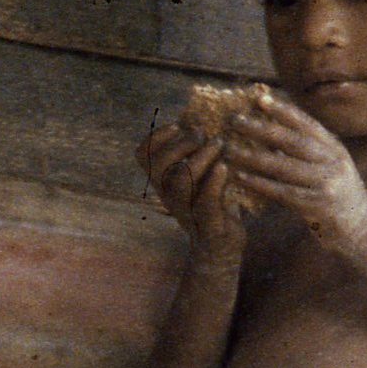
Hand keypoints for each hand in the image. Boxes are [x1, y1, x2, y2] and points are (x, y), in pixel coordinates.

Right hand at [137, 123, 245, 260]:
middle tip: (204, 133)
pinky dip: (213, 182)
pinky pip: (204, 202)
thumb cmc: (214, 205)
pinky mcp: (208, 225)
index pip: (143, 155)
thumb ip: (196, 154)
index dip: (156, 136)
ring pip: (181, 181)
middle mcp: (168, 195)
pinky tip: (224, 167)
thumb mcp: (201, 177)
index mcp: (162, 182)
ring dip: (199, 158)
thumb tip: (204, 117)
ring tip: (219, 144)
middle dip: (180, 143)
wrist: (221, 249)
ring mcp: (187, 211)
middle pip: (159, 164)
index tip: (179, 123)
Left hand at [222, 94, 366, 255]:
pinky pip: (282, 192)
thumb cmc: (337, 195)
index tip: (259, 98)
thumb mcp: (331, 166)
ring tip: (228, 149)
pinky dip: (259, 184)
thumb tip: (271, 127)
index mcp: (336, 150)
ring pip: (284, 166)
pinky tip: (240, 177)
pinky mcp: (317, 206)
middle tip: (233, 119)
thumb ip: (308, 150)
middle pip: (293, 141)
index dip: (283, 110)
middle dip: (261, 128)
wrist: (361, 231)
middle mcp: (334, 164)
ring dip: (252, 156)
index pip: (307, 124)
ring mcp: (326, 185)